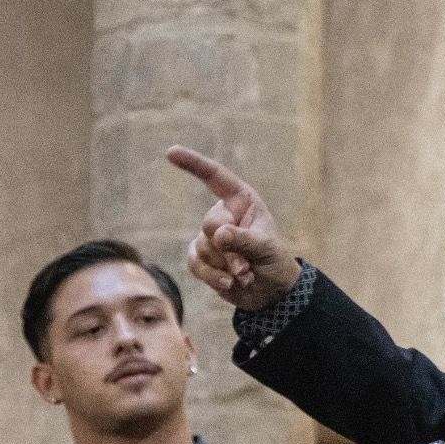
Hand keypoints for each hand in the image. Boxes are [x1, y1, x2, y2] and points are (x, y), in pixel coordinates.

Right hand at [169, 146, 301, 310]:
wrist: (271, 291)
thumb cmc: (274, 260)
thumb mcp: (266, 249)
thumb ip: (243, 240)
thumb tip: (217, 235)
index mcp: (241, 201)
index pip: (215, 177)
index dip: (194, 164)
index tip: (171, 152)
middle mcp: (222, 215)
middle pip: (209, 224)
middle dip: (228, 248)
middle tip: (247, 266)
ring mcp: (208, 236)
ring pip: (204, 247)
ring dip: (226, 266)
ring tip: (246, 274)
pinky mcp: (201, 257)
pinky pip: (195, 264)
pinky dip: (212, 277)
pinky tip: (230, 284)